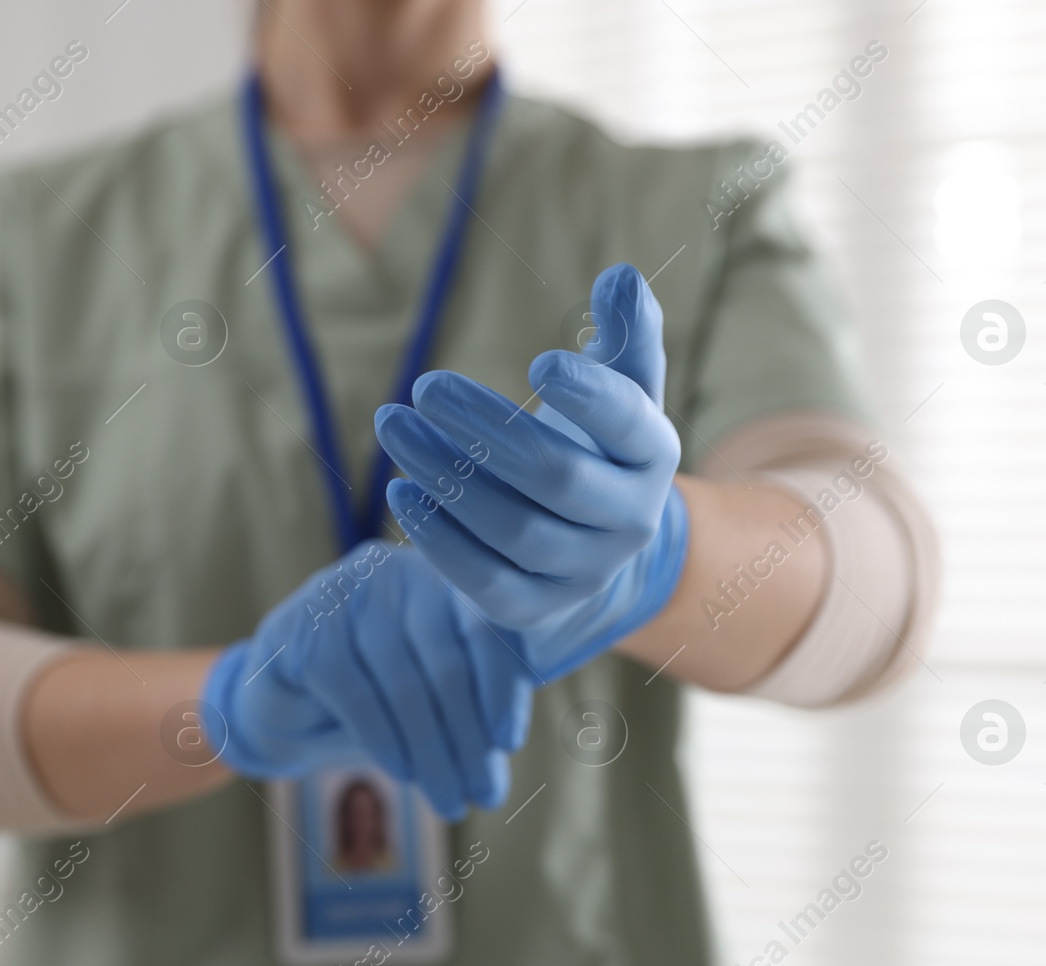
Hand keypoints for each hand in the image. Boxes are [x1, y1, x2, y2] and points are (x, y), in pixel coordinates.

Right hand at [200, 541, 532, 819]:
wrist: (286, 699)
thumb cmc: (378, 693)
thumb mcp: (434, 689)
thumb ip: (473, 699)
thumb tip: (503, 744)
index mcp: (440, 576)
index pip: (484, 626)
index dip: (500, 686)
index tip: (509, 742)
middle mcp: (396, 572)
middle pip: (445, 662)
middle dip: (468, 739)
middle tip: (483, 795)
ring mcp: (344, 594)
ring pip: (403, 685)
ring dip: (432, 752)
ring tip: (450, 800)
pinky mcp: (302, 628)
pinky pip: (356, 694)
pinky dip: (385, 741)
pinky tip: (402, 772)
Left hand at [373, 263, 688, 681]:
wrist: (587, 545)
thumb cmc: (592, 445)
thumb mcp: (615, 389)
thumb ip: (624, 334)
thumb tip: (622, 277)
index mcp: (652, 455)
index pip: (630, 425)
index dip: (589, 398)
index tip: (538, 364)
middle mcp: (628, 521)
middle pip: (556, 476)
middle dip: (486, 429)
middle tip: (426, 388)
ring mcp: (583, 572)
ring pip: (513, 528)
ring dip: (445, 475)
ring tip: (393, 426)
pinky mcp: (533, 608)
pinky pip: (485, 580)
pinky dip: (438, 538)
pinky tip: (399, 489)